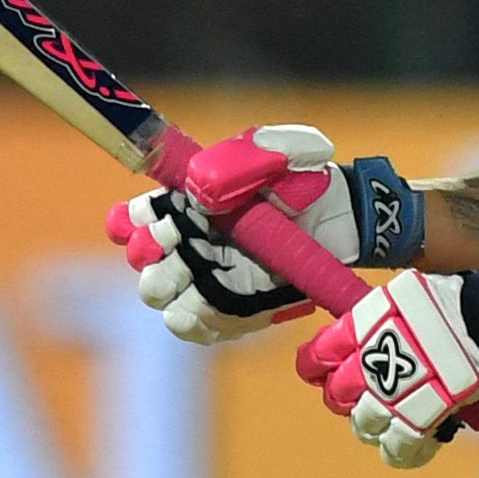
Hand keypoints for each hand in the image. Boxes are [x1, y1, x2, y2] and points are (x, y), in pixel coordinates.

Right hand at [111, 124, 355, 343]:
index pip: (136, 217)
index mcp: (186, 202)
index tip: (157, 223)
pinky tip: (220, 310)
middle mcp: (188, 240)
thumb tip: (200, 186)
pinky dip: (202, 322)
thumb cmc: (308, 181)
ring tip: (204, 285)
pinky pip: (197, 326)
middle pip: (143, 263)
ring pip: (164, 299)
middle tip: (183, 253)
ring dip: (177, 294)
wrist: (342, 221)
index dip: (135, 223)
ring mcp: (206, 277)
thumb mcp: (290, 151)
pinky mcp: (229, 308)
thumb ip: (249, 155)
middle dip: (156, 262)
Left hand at [298, 274, 478, 467]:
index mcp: (359, 332)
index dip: (314, 367)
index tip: (320, 371)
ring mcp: (390, 397)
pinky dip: (399, 451)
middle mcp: (367, 366)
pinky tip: (405, 449)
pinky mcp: (416, 422)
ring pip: (363, 424)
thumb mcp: (404, 297)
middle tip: (363, 395)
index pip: (317, 357)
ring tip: (389, 419)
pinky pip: (397, 448)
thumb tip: (368, 327)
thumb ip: (381, 318)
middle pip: (337, 395)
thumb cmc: (450, 303)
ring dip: (372, 424)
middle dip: (346, 398)